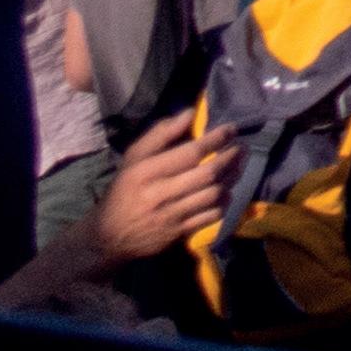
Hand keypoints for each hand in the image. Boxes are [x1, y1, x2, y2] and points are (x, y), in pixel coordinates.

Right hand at [86, 109, 224, 260]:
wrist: (109, 236)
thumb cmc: (124, 190)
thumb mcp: (133, 158)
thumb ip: (160, 134)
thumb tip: (189, 114)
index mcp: (147, 171)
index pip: (190, 152)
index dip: (216, 139)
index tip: (231, 129)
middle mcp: (160, 193)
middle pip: (207, 174)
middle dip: (230, 158)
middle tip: (241, 148)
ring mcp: (171, 215)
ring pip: (213, 195)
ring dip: (231, 179)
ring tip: (238, 167)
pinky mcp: (179, 233)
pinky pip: (211, 216)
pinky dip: (224, 203)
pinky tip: (227, 192)